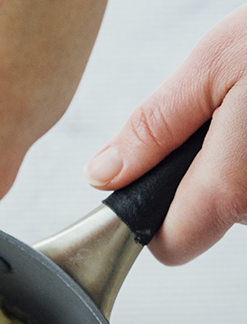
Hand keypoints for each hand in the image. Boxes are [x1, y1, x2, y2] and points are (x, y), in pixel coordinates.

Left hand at [85, 5, 246, 264]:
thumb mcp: (215, 63)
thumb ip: (154, 128)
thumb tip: (106, 173)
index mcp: (233, 188)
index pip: (170, 245)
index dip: (152, 218)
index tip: (149, 184)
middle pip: (211, 219)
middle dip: (202, 177)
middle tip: (223, 121)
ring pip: (243, 202)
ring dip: (239, 164)